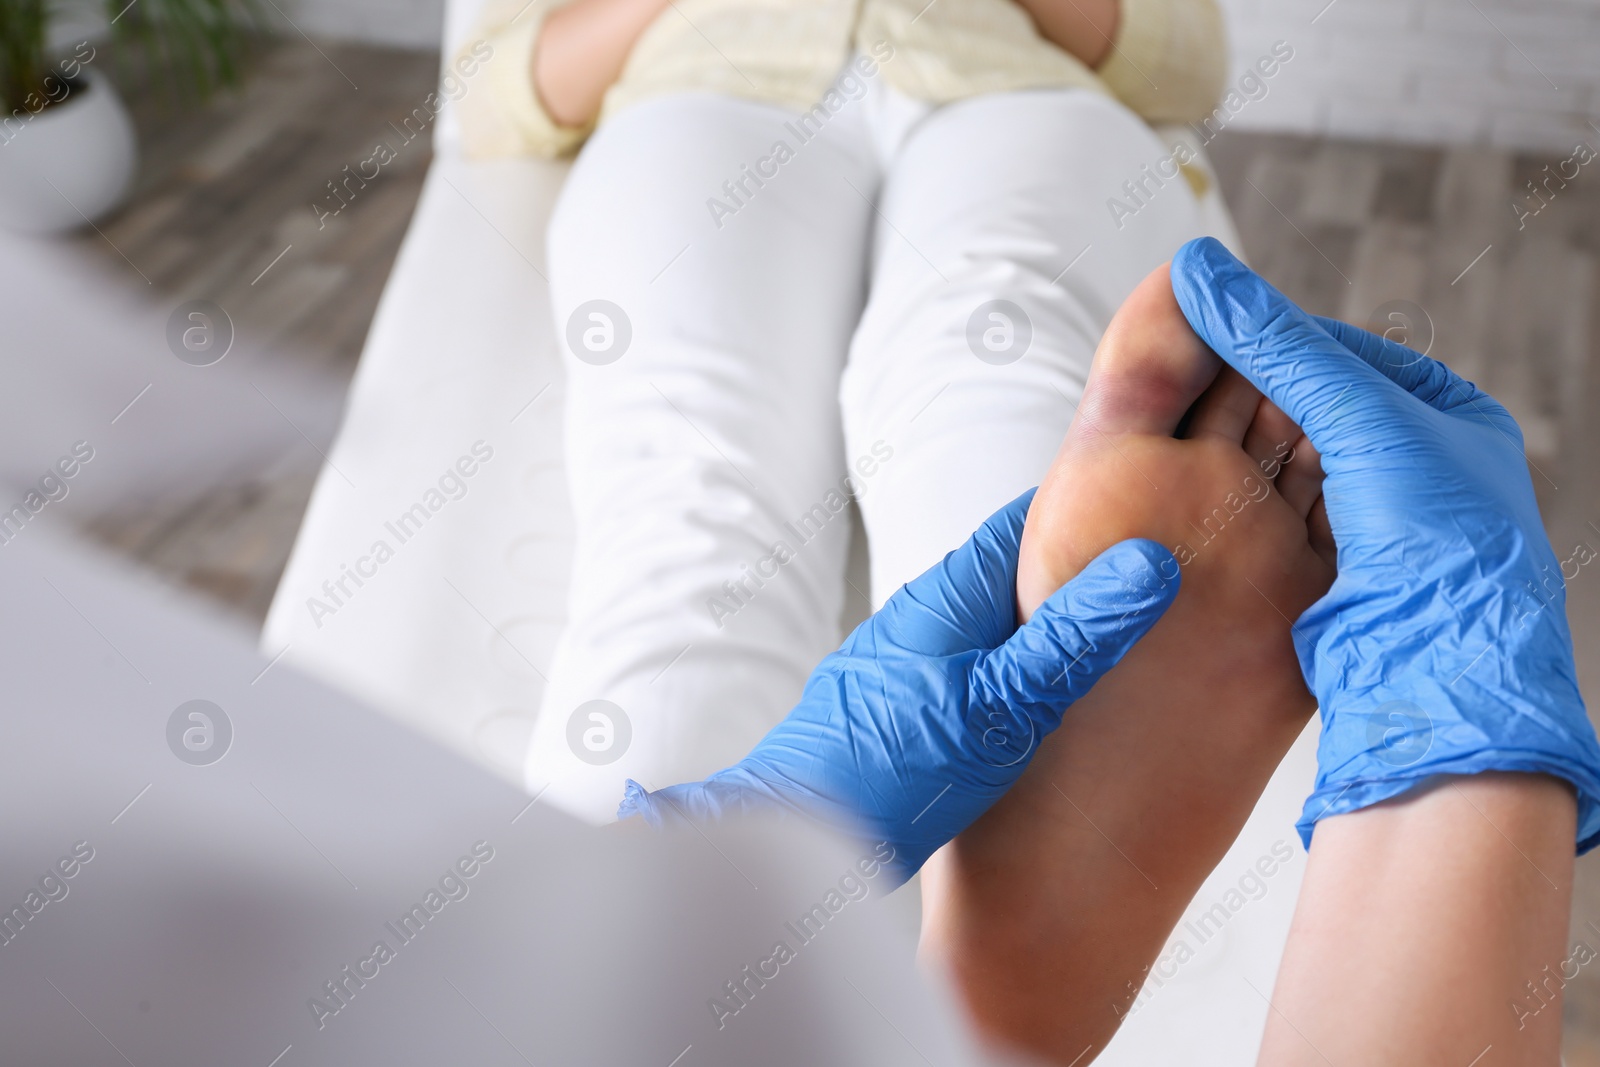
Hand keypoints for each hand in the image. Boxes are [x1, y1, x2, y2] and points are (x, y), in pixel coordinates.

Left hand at [618, 489, 1179, 880]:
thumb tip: (1149, 565)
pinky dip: (1015, 673)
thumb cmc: (893, 768)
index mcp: (954, 590)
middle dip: (1080, 576)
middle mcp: (927, 609)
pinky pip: (975, 666)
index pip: (1031, 518)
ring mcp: (911, 653)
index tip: (1159, 516)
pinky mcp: (902, 698)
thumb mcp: (1004, 704)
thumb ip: (1075, 638)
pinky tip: (1044, 711)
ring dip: (1048, 630)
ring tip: (1117, 655)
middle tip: (1158, 593)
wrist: (797, 832)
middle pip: (1018, 571)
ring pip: (996, 624)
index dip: (1094, 510)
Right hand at [1170, 236, 1599, 848]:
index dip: (1269, 339)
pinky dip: (1236, 501)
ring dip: (1232, 451)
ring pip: (1284, 466)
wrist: (1439, 680)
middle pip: (1308, 408)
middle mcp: (1420, 468)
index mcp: (1450, 418)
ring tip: (1173, 432)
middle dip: (1245, 397)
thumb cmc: (1437, 544)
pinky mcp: (1336, 576)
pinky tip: (1192, 491)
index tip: (1199, 324)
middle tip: (1174, 377)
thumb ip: (1278, 347)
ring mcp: (1377, 527)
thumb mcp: (1362, 420)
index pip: (1341, 354)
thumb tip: (1196, 271)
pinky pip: (1273, 518)